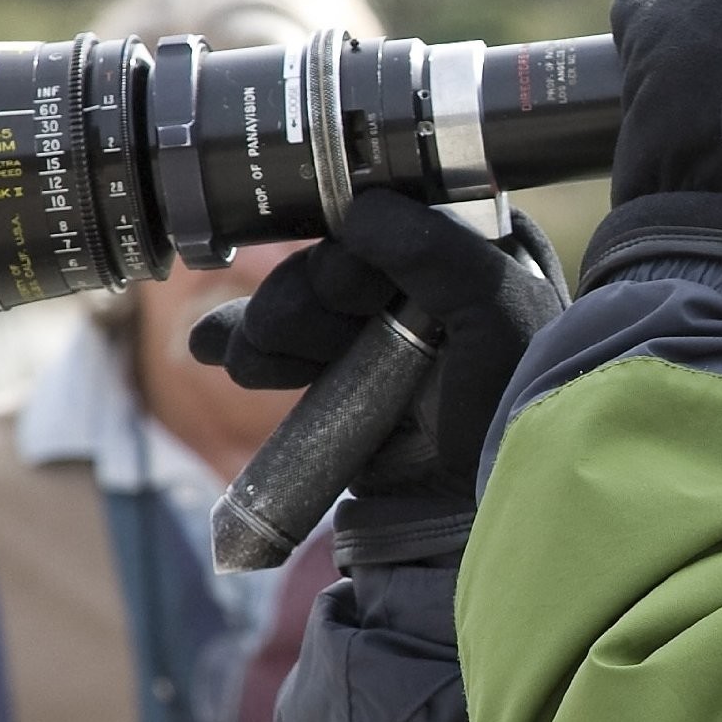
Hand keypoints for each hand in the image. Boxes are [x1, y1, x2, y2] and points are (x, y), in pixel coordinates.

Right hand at [194, 193, 564, 508]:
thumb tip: (356, 211)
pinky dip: (239, 344)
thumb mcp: (498, 311)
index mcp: (469, 250)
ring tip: (260, 364)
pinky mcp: (340, 378)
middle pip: (327, 260)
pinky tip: (209, 348)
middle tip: (320, 340)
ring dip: (269, 328)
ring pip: (293, 301)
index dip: (353, 246)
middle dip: (305, 299)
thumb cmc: (512, 403)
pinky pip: (275, 347)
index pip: (384, 215)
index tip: (359, 292)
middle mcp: (419, 284)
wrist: (478, 509)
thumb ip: (436, 249)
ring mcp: (375, 333)